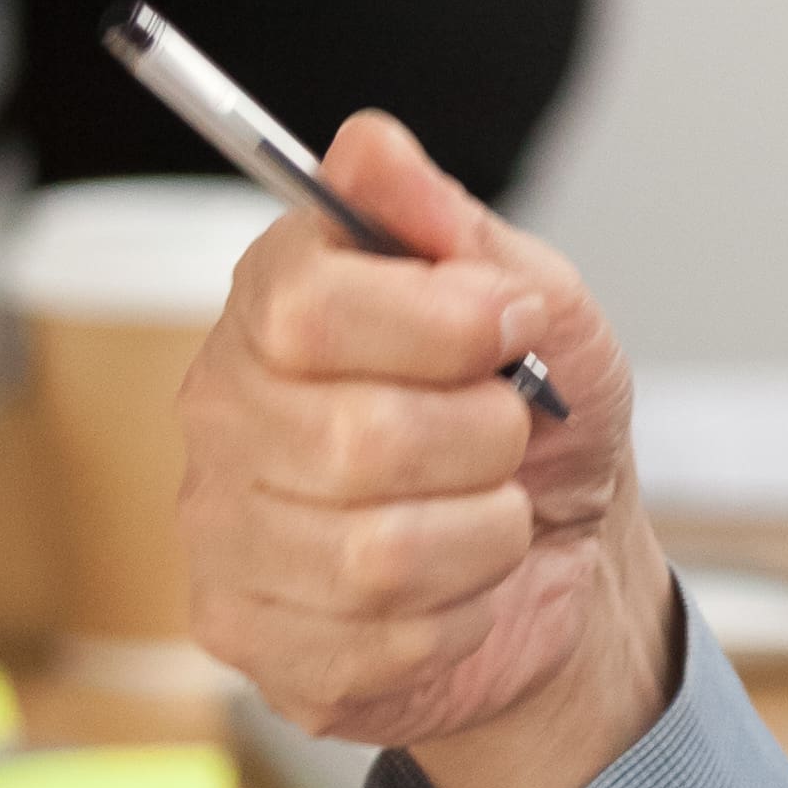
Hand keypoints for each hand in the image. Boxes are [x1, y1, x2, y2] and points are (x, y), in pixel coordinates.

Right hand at [181, 109, 665, 787]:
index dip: (440, 320)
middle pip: (356, 439)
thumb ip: (453, 227)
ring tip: (490, 514)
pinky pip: (381, 639)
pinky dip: (462, 614)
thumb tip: (371, 148)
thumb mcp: (538, 303)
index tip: (511, 322)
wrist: (565, 551)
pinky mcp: (250, 636)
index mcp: (276, 304)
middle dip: (485, 440)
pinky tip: (458, 587)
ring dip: (484, 536)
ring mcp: (223, 530)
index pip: (309, 306)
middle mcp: (223, 410)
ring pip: (376, 554)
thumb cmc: (539, 417)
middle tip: (508, 433)